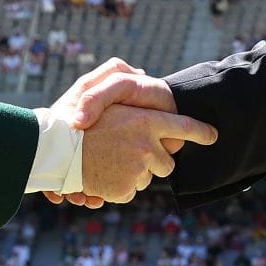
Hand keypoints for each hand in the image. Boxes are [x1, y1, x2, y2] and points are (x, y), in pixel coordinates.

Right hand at [41, 58, 194, 207]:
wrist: (52, 150)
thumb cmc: (71, 116)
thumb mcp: (97, 86)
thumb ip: (122, 75)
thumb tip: (143, 74)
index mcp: (144, 122)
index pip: (184, 128)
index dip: (201, 132)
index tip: (213, 135)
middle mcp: (146, 147)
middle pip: (167, 162)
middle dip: (155, 160)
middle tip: (131, 153)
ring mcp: (136, 170)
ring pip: (148, 178)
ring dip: (135, 172)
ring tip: (109, 162)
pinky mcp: (124, 190)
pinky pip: (131, 190)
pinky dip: (119, 186)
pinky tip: (103, 175)